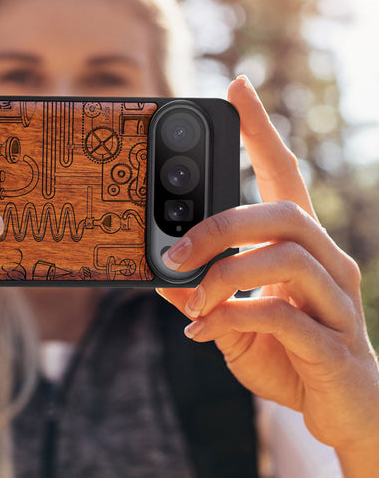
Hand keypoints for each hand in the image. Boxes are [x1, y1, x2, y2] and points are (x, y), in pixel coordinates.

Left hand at [157, 76, 378, 469]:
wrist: (342, 413)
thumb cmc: (288, 354)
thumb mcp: (232, 318)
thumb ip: (201, 293)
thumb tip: (158, 274)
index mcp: (301, 246)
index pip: (284, 174)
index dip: (261, 130)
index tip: (236, 87)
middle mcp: (328, 262)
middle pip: (283, 212)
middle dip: (221, 225)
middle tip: (174, 250)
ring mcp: (338, 301)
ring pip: (285, 257)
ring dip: (224, 274)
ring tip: (191, 300)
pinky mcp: (335, 344)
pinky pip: (283, 315)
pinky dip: (233, 318)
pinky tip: (204, 332)